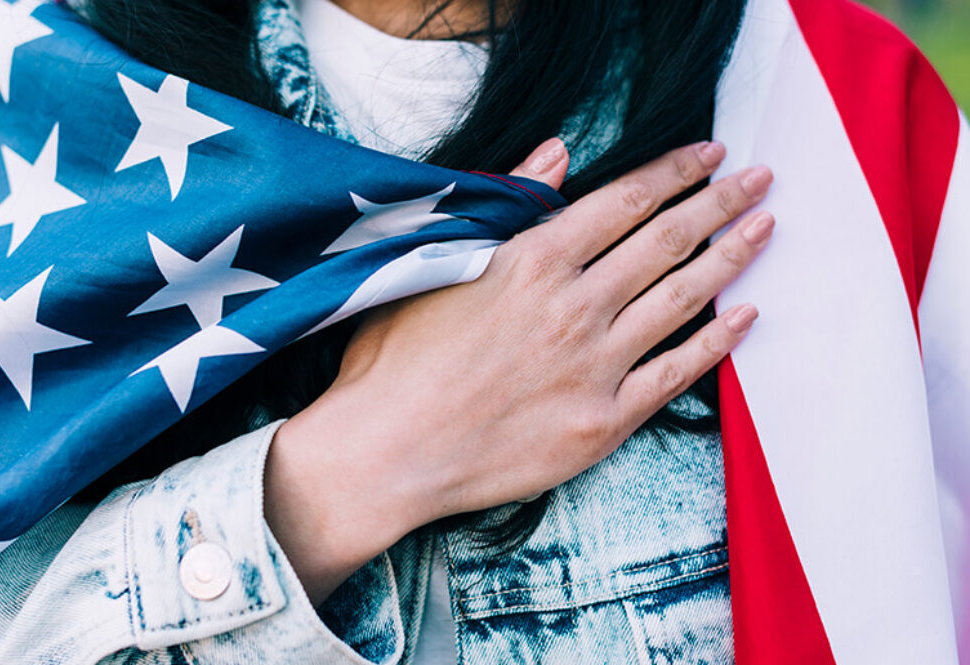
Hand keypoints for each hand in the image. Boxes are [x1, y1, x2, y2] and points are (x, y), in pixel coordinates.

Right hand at [264, 139, 772, 603]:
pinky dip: (715, 342)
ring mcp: (596, 366)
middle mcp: (576, 306)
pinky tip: (744, 315)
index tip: (709, 153)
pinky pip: (676, 373)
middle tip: (759, 179)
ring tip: (764, 228)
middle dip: (719, 203)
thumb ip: (508, 203)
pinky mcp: (604, 422)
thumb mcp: (439, 260)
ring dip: (730, 258)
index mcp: (534, 261)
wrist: (388, 451)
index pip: (625, 201)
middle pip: (667, 241)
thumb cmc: (398, 356)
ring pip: (682, 299)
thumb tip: (560, 153)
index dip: (675, 172)